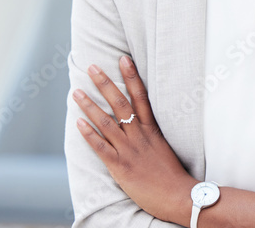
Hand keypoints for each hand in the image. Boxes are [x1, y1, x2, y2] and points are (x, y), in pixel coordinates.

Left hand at [73, 55, 196, 223]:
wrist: (178, 195)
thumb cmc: (172, 174)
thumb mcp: (163, 147)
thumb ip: (150, 134)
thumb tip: (141, 123)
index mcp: (151, 129)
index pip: (140, 96)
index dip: (131, 76)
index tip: (123, 59)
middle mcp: (139, 135)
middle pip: (120, 103)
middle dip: (105, 83)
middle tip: (92, 67)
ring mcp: (129, 150)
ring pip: (106, 122)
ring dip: (90, 105)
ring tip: (77, 91)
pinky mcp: (120, 166)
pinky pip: (101, 147)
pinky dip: (89, 134)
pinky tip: (79, 122)